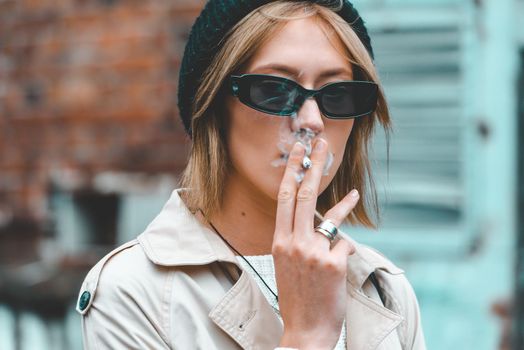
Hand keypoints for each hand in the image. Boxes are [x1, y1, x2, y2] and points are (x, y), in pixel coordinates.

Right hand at [273, 139, 359, 349]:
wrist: (305, 330)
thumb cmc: (297, 296)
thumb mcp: (287, 265)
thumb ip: (297, 240)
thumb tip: (319, 223)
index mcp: (279, 242)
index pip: (284, 199)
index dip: (292, 171)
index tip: (297, 151)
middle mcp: (293, 243)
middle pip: (305, 194)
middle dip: (314, 165)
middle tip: (321, 143)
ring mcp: (313, 252)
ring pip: (331, 217)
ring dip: (345, 204)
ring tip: (353, 192)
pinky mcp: (334, 263)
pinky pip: (345, 244)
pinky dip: (346, 251)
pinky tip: (340, 266)